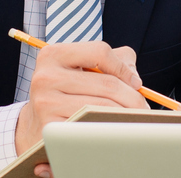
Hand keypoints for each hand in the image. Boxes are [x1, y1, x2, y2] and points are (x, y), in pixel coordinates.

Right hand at [14, 41, 145, 160]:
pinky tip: (115, 130)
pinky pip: (92, 127)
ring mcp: (46, 104)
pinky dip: (109, 129)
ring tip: (135, 119)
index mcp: (53, 54)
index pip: (100, 51)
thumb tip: (135, 80)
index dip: (124, 68)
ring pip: (103, 107)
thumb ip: (114, 61)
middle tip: (145, 108)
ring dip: (126, 115)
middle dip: (134, 98)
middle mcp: (45, 77)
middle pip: (107, 84)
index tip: (137, 83)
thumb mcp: (82, 67)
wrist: (36, 123)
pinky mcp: (51, 128)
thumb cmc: (67, 91)